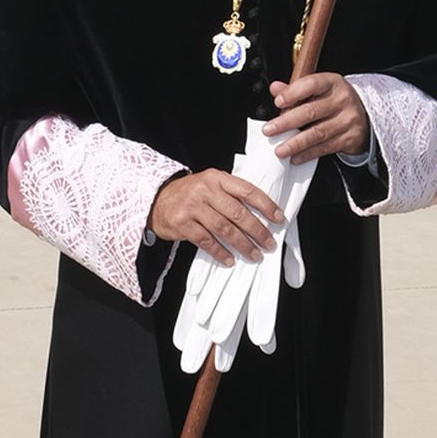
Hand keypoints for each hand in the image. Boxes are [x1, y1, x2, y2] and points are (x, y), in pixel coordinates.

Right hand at [149, 169, 283, 267]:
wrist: (157, 200)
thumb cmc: (190, 194)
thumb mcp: (209, 184)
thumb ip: (230, 192)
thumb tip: (261, 212)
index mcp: (217, 178)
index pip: (247, 190)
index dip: (266, 205)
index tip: (279, 218)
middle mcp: (205, 190)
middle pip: (238, 213)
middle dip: (257, 230)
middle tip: (269, 243)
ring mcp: (192, 207)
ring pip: (224, 229)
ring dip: (242, 245)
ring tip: (254, 254)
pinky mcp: (183, 223)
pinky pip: (206, 241)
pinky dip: (220, 252)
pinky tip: (229, 259)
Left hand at [268, 72, 369, 163]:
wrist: (365, 116)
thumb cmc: (336, 101)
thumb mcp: (320, 90)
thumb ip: (296, 89)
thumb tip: (275, 88)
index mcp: (332, 83)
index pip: (311, 85)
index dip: (293, 93)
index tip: (278, 102)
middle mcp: (342, 100)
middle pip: (311, 112)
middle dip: (287, 122)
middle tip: (270, 130)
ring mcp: (348, 120)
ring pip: (317, 133)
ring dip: (295, 143)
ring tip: (280, 149)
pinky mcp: (350, 138)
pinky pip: (325, 148)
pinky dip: (308, 154)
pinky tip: (296, 157)